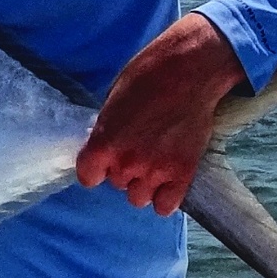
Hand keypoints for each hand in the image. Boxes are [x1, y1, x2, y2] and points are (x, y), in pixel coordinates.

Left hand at [74, 13, 246, 214]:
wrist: (188, 70)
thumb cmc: (148, 75)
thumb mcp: (113, 100)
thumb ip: (107, 129)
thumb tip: (107, 145)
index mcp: (103, 142)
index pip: (87, 177)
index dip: (95, 168)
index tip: (104, 160)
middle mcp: (125, 163)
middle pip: (117, 183)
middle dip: (124, 169)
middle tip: (139, 148)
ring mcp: (155, 171)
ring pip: (139, 198)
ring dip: (144, 184)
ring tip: (155, 162)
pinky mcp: (182, 174)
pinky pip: (165, 206)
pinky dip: (166, 198)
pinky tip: (168, 180)